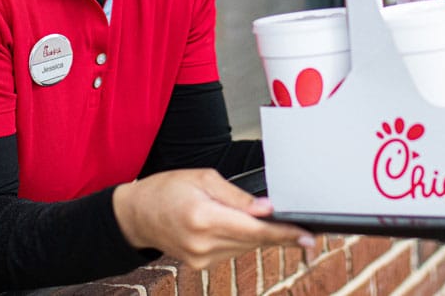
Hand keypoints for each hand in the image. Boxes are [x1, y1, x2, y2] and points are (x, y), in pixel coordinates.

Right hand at [112, 168, 314, 268]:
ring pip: (245, 248)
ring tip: (279, 227)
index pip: (254, 230)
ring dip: (262, 237)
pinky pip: (232, 252)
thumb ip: (238, 197)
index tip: (308, 236)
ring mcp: (201, 258)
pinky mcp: (200, 264)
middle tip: (305, 231)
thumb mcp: (204, 179)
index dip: (285, 233)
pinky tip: (246, 229)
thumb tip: (268, 208)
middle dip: (280, 235)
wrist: (136, 214)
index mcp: (204, 218)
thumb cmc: (168, 188)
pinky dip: (244, 240)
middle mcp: (203, 244)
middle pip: (254, 241)